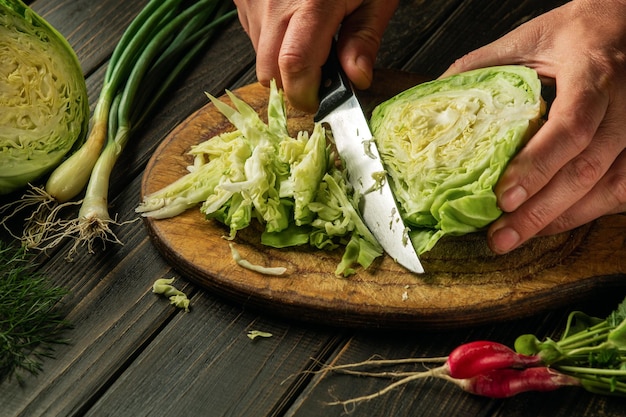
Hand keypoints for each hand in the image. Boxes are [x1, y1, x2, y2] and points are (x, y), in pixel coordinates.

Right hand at [233, 0, 397, 111]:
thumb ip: (364, 38)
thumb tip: (358, 79)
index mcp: (312, 4)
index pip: (294, 66)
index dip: (305, 94)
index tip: (320, 100)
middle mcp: (274, 2)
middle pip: (268, 71)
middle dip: (290, 85)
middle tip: (317, 76)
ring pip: (259, 54)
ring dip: (281, 61)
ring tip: (309, 37)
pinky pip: (252, 32)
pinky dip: (272, 39)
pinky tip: (293, 21)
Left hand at [441, 0, 625, 253]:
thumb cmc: (576, 33)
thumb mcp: (528, 38)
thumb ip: (482, 66)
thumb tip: (437, 99)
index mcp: (592, 73)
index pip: (572, 125)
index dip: (539, 164)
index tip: (504, 197)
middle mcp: (624, 104)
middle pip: (588, 168)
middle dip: (541, 210)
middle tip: (500, 237)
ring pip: (611, 187)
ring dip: (561, 219)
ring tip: (517, 238)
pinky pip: (623, 190)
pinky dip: (586, 213)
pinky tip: (552, 223)